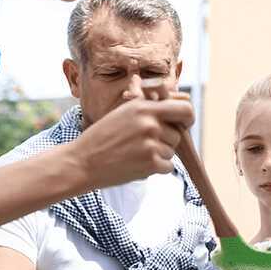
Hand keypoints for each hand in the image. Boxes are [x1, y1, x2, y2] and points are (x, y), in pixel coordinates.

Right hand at [72, 95, 193, 189]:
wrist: (81, 162)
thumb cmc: (102, 137)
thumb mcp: (123, 113)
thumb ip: (149, 108)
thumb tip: (179, 100)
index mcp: (144, 107)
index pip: (185, 108)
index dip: (188, 117)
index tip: (184, 124)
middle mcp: (150, 123)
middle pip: (178, 134)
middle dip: (167, 140)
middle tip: (146, 144)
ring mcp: (151, 143)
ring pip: (172, 151)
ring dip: (159, 155)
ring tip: (134, 154)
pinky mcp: (151, 163)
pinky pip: (168, 167)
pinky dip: (156, 169)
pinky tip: (136, 164)